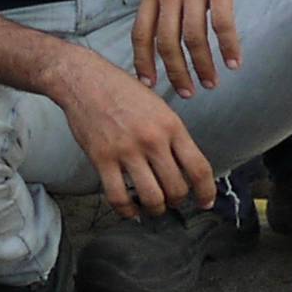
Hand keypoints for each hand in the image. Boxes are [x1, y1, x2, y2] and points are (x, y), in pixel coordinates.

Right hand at [51, 46, 215, 219]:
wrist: (84, 80)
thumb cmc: (121, 91)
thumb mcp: (158, 107)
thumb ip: (172, 135)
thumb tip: (184, 166)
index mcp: (171, 126)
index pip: (199, 168)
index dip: (206, 192)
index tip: (205, 202)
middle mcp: (152, 139)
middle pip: (177, 187)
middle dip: (178, 201)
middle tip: (173, 201)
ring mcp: (126, 150)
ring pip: (152, 197)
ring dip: (156, 209)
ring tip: (153, 206)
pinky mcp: (102, 158)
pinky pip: (118, 196)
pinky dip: (127, 211)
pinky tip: (130, 210)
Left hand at [130, 0, 250, 96]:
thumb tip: (159, 30)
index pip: (140, 33)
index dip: (143, 62)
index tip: (149, 84)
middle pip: (166, 42)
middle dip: (175, 73)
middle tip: (187, 93)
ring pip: (194, 38)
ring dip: (203, 65)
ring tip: (212, 83)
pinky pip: (223, 24)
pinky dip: (229, 47)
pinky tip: (236, 62)